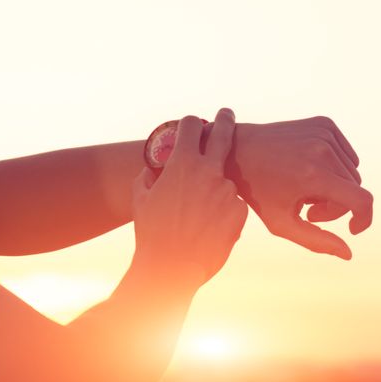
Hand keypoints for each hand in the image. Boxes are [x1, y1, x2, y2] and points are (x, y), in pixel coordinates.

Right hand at [131, 109, 248, 286]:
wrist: (171, 267)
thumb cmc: (151, 232)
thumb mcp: (140, 199)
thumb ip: (148, 177)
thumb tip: (153, 170)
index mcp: (182, 163)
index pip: (191, 125)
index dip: (191, 123)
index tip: (196, 123)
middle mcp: (209, 171)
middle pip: (223, 133)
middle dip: (224, 119)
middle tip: (226, 114)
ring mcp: (228, 191)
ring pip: (224, 181)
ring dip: (215, 191)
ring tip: (196, 218)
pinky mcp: (240, 211)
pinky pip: (232, 204)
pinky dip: (223, 212)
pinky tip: (208, 229)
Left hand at [228, 117, 372, 259]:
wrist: (238, 150)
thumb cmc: (258, 192)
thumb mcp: (281, 223)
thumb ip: (316, 241)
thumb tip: (348, 254)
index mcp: (313, 175)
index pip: (362, 200)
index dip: (364, 218)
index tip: (352, 229)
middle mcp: (322, 150)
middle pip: (355, 189)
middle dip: (337, 205)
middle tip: (309, 210)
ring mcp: (324, 133)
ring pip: (352, 172)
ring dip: (336, 186)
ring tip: (306, 191)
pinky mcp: (324, 123)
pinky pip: (347, 155)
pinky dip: (335, 167)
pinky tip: (310, 171)